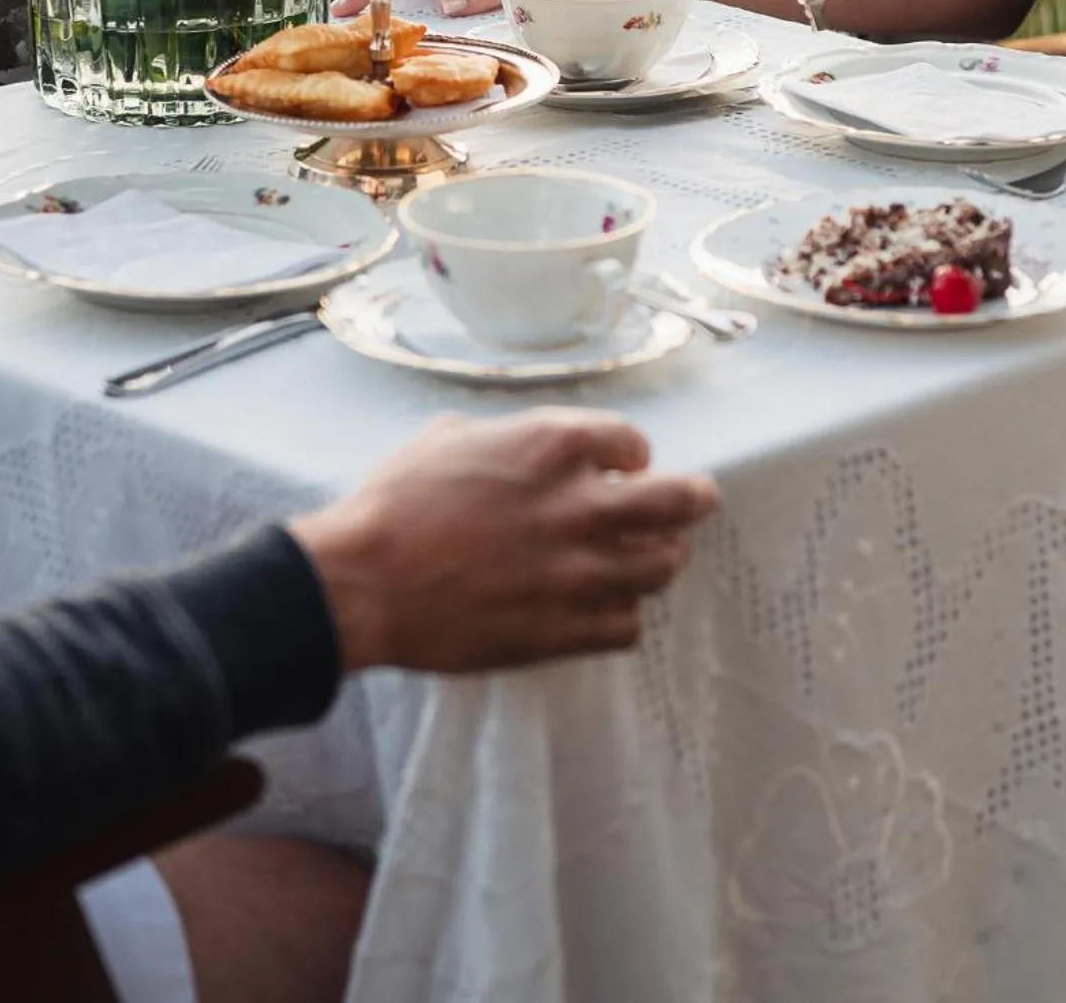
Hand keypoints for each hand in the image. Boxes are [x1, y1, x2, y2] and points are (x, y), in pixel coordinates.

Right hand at [292, 409, 719, 673]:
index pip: (632, 443)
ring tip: (651, 558)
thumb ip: (507, 438)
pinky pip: (627, 625)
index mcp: (552, 445)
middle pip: (677, 502)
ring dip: (659, 558)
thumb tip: (524, 445)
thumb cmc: (397, 501)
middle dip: (694, 499)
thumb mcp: (451, 437)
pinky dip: (622, 613)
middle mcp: (580, 505)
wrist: (366, 581)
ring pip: (661, 567)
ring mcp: (579, 572)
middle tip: (699, 500)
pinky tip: (605, 607)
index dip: (630, 454)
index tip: (623, 465)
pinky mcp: (565, 629)